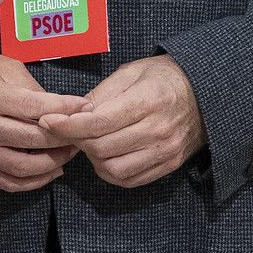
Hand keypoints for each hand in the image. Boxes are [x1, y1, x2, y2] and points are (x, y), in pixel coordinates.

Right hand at [0, 55, 87, 193]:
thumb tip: (64, 110)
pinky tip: (51, 170)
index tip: (86, 106)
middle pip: (34, 139)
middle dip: (65, 137)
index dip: (67, 108)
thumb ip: (32, 88)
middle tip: (81, 132)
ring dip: (54, 163)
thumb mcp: (2, 66)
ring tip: (68, 152)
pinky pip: (8, 182)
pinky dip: (34, 181)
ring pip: (24, 167)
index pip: (36, 107)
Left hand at [37, 54, 204, 188]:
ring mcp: (165, 151)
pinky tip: (105, 156)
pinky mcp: (169, 165)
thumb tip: (71, 113)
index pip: (98, 122)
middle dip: (77, 140)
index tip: (47, 121)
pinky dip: (110, 171)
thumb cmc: (162, 78)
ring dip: (92, 158)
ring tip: (89, 142)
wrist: (205, 93)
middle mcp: (158, 130)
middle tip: (69, 129)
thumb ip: (101, 94)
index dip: (67, 125)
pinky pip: (131, 180)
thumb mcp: (130, 73)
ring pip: (114, 169)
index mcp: (147, 101)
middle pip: (102, 148)